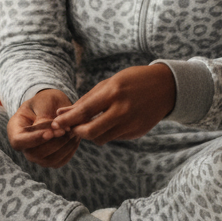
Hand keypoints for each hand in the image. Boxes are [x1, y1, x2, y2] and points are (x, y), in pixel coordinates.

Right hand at [7, 89, 78, 167]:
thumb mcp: (43, 102)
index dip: (34, 139)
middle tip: (67, 128)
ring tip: (73, 130)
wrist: (54, 107)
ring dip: (63, 146)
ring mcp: (36, 155)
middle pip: (34, 154)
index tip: (50, 132)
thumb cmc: (45, 101)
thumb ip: (44, 115)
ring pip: (48, 161)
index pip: (18, 141)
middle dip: (53, 142)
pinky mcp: (50, 159)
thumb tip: (50, 131)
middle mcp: (24, 146)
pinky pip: (59, 161)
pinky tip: (74, 136)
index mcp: (15, 129)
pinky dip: (69, 150)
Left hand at [50, 64, 175, 145]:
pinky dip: (108, 132)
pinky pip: (115, 138)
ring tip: (91, 124)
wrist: (165, 87)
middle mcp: (122, 110)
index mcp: (113, 93)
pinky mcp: (137, 132)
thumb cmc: (132, 81)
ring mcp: (131, 124)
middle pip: (91, 132)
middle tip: (72, 129)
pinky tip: (111, 122)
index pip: (84, 111)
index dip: (67, 120)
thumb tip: (63, 114)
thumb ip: (87, 100)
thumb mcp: (109, 84)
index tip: (55, 123)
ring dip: (92, 134)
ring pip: (102, 139)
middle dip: (77, 133)